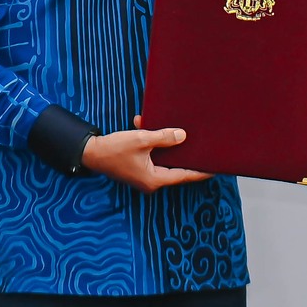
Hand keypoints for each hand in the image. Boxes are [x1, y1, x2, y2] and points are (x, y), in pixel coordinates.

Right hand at [80, 115, 211, 192]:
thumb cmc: (114, 149)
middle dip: (185, 154)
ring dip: (165, 143)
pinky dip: (152, 143)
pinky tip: (145, 124)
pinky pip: (152, 156)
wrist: (90, 152)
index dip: (201, 171)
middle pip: (176, 168)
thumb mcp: (141, 139)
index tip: (216, 167)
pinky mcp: (138, 168)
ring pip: (163, 159)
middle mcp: (152, 181)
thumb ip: (164, 137)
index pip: (185, 176)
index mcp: (155, 179)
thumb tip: (183, 136)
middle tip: (202, 146)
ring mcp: (144, 176)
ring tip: (174, 129)